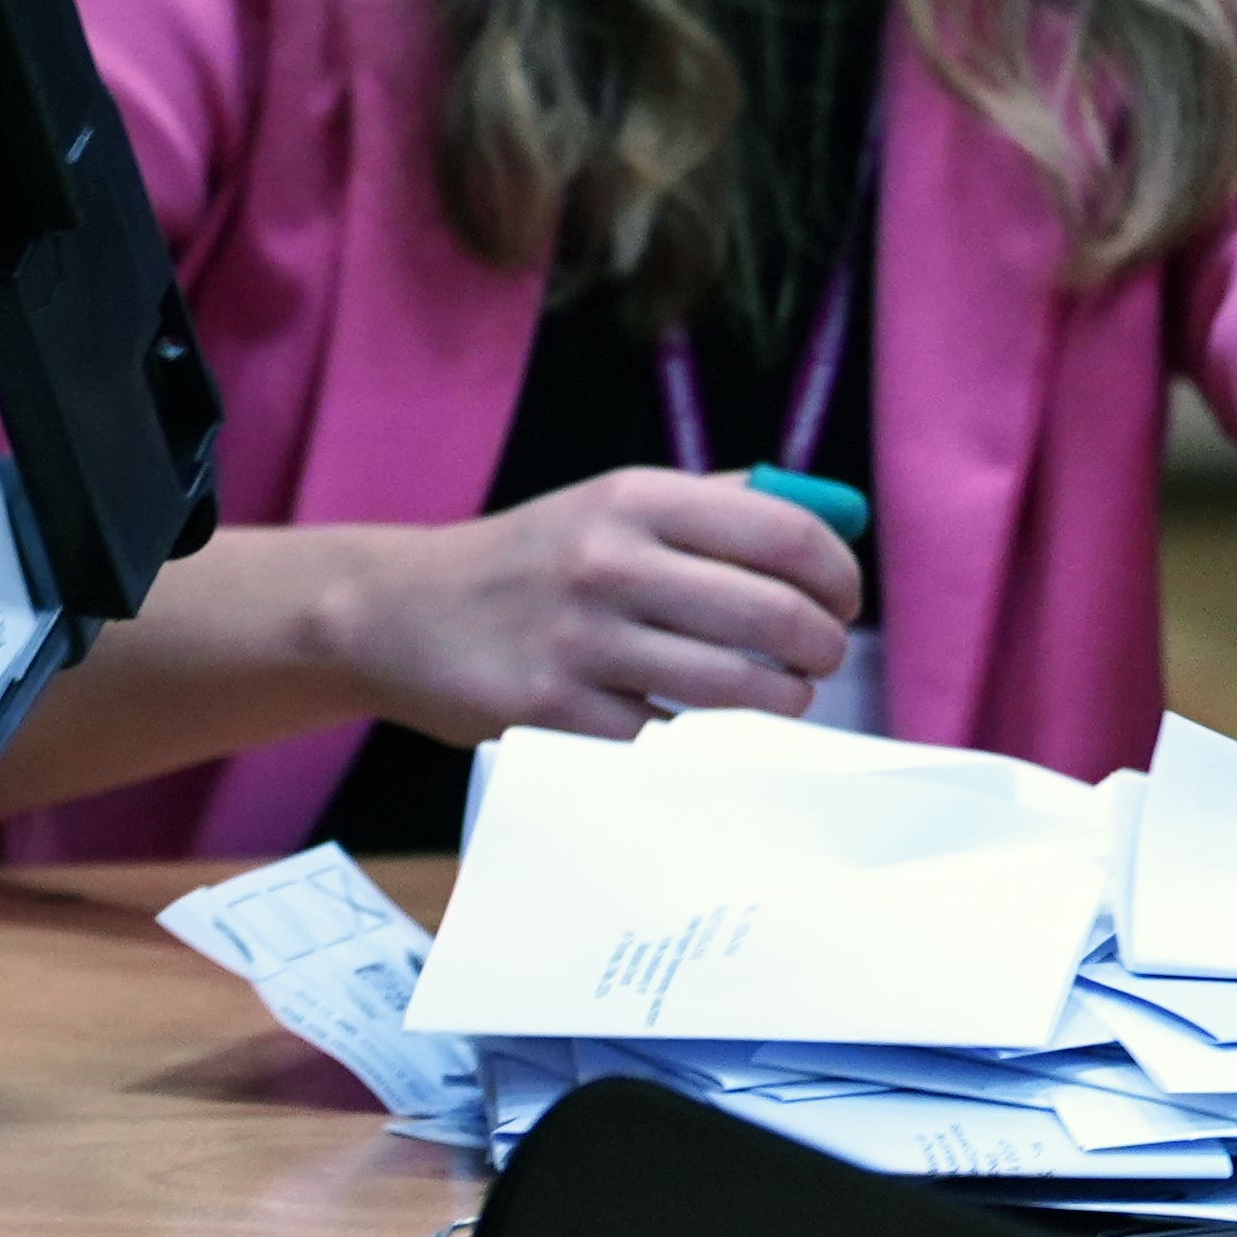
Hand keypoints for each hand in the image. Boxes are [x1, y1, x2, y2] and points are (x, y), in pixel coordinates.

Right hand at [331, 470, 860, 745]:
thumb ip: (718, 502)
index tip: (841, 602)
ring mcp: (579, 641)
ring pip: (737, 688)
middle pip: (776, 616)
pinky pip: (667, 739)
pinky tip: (679, 718)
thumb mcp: (609, 503)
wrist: (396, 612)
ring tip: (774, 695)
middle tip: (816, 659)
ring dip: (779, 701)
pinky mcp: (554, 712)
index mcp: (633, 498)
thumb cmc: (531, 562)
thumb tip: (838, 515)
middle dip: (821, 648)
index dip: (839, 577)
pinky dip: (691, 738)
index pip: (787, 533)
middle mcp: (607, 561)